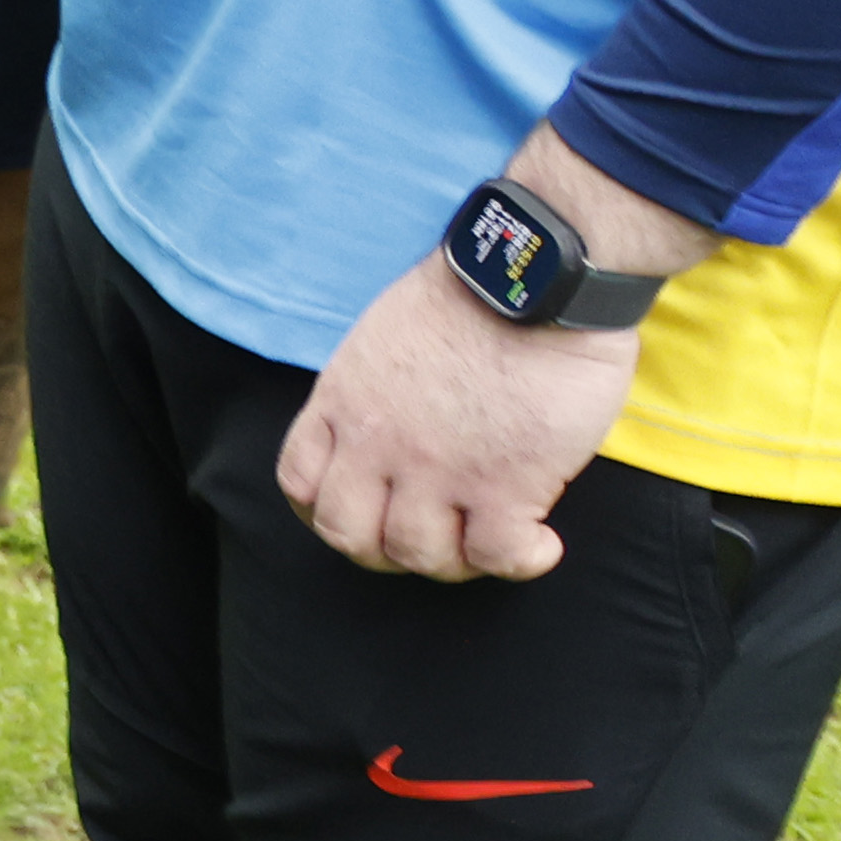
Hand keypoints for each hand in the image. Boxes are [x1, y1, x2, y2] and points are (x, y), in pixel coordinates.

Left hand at [273, 141, 687, 576]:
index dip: (326, 512)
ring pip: (420, 555)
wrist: (535, 278)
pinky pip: (499, 557)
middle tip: (433, 540)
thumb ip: (374, 391)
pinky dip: (522, 561)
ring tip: (491, 539)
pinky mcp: (507, 484)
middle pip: (349, 535)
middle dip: (384, 551)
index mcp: (343, 402)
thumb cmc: (474, 295)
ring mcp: (438, 469)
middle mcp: (378, 443)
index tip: (367, 515)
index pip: (299, 483)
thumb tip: (393, 425)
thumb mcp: (384, 338)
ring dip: (457, 562)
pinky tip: (541, 543)